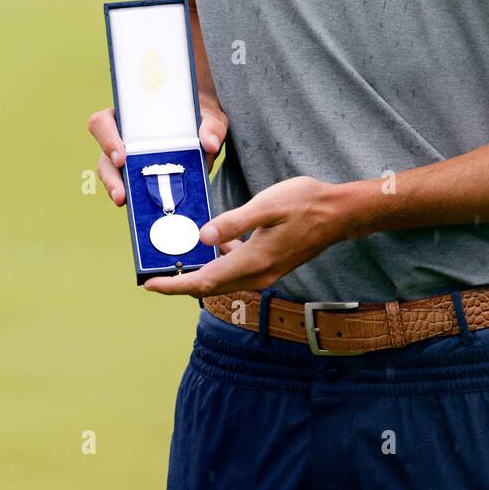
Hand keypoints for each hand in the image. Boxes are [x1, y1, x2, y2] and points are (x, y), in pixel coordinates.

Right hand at [87, 96, 228, 206]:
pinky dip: (137, 201)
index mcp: (131, 116)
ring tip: (128, 206)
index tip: (121, 157)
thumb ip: (211, 126)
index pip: (103, 123)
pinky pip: (131, 191)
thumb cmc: (200, 118)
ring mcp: (129, 160)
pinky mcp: (139, 178)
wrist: (206, 130)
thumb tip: (210, 144)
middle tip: (121, 195)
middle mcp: (124, 138)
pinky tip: (147, 212)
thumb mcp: (210, 116)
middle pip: (104, 157)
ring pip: (112, 177)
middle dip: (111, 178)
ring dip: (118, 192)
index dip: (106, 139)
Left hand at [142, 175, 342, 295]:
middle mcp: (259, 273)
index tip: (149, 285)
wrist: (339, 213)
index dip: (174, 286)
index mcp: (254, 260)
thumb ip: (234, 222)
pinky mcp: (271, 265)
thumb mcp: (267, 205)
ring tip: (178, 261)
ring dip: (200, 275)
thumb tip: (203, 238)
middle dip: (181, 284)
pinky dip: (219, 264)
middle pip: (210, 287)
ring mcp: (267, 272)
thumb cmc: (305, 203)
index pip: (204, 282)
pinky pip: (237, 272)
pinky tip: (214, 245)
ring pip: (223, 281)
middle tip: (155, 277)